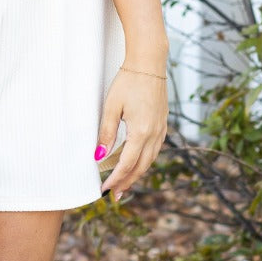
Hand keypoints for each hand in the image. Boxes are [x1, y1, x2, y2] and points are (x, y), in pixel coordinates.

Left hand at [95, 66, 167, 201]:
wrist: (149, 64)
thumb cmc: (128, 82)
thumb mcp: (111, 107)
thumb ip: (106, 133)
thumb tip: (99, 157)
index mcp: (141, 132)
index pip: (126, 164)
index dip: (115, 179)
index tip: (104, 189)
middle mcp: (155, 134)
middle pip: (140, 167)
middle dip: (127, 182)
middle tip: (115, 195)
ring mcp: (161, 129)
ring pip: (149, 160)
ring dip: (136, 174)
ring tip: (125, 184)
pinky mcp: (162, 123)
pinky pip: (154, 149)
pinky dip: (144, 161)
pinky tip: (137, 163)